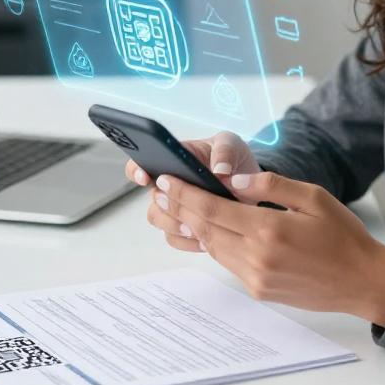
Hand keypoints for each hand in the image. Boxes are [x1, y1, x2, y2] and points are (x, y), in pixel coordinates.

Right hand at [125, 130, 261, 249]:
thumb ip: (224, 152)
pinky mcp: (188, 225)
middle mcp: (169, 185)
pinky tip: (204, 240)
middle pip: (153, 200)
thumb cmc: (231, 155)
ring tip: (196, 227)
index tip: (145, 177)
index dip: (136, 171)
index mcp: (172, 160)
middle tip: (182, 208)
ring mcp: (177, 207)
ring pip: (161, 220)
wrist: (248, 179)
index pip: (140, 164)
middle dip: (165, 206)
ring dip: (174, 225)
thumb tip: (220, 171)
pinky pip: (176, 238)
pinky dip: (187, 241)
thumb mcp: (230, 144)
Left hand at [148, 169, 384, 325]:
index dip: (184, 194)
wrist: (362, 281)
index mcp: (268, 230)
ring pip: (213, 247)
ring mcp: (256, 278)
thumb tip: (232, 183)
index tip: (165, 181)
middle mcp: (256, 258)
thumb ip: (271, 186)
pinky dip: (214, 243)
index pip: (212, 209)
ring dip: (193, 227)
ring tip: (177, 207)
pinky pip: (228, 262)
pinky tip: (209, 230)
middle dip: (180, 208)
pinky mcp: (259, 291)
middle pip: (205, 229)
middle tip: (161, 191)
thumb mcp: (313, 197)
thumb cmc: (343, 236)